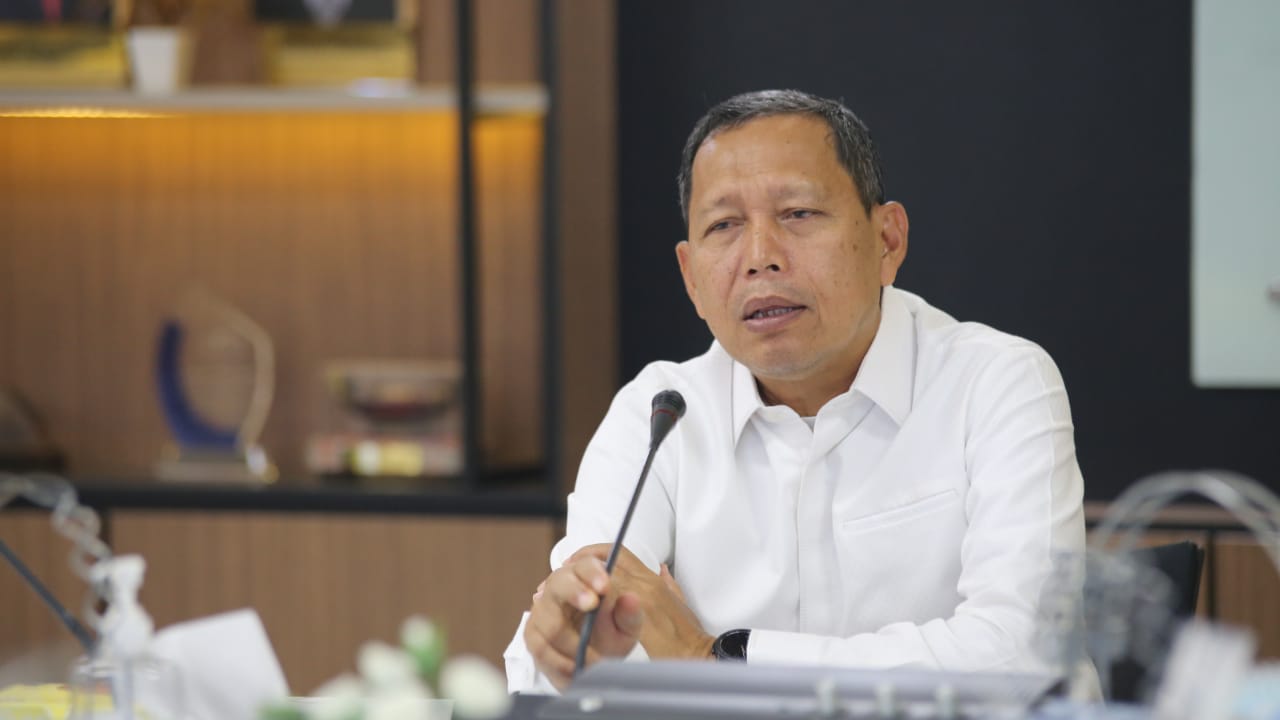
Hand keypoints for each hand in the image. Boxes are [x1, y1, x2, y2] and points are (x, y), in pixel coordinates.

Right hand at [523, 546, 643, 689]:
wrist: (594, 661)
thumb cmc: (612, 635)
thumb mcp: (627, 628)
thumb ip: (630, 614)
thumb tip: (630, 599)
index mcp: (585, 578)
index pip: (585, 565)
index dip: (593, 573)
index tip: (605, 586)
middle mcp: (560, 588)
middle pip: (559, 582)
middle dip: (575, 592)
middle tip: (593, 604)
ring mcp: (543, 610)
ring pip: (550, 620)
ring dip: (574, 642)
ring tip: (595, 658)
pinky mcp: (533, 634)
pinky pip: (541, 647)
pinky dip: (561, 661)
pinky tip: (577, 667)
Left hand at [569, 545, 714, 660]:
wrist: (696, 659)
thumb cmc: (687, 636)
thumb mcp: (680, 602)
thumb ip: (668, 583)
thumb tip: (661, 568)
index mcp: (652, 581)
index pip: (620, 553)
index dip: (596, 554)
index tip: (580, 560)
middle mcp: (644, 586)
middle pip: (604, 563)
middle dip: (580, 567)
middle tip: (564, 573)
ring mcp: (637, 603)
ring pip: (599, 582)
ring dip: (578, 586)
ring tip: (564, 593)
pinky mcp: (630, 625)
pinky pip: (601, 608)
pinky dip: (584, 609)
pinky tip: (574, 614)